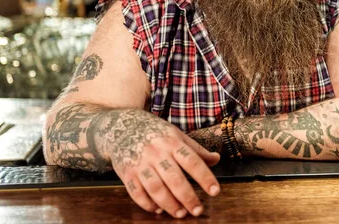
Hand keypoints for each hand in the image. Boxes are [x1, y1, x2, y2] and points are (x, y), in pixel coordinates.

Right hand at [102, 110, 220, 217]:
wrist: (122, 125)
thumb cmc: (155, 132)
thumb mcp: (176, 135)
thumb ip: (196, 150)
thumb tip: (216, 159)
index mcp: (172, 143)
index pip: (192, 162)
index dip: (205, 177)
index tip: (215, 191)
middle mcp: (157, 153)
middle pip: (174, 179)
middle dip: (188, 197)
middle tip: (198, 210)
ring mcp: (140, 164)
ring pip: (156, 188)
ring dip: (169, 204)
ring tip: (180, 213)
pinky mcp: (127, 173)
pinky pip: (137, 193)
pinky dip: (147, 204)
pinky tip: (158, 210)